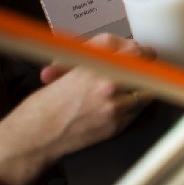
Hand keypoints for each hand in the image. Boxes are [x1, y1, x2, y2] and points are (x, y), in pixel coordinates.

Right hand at [0, 34, 154, 184]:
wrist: (36, 134)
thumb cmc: (46, 105)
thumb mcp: (66, 71)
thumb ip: (95, 60)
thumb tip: (120, 52)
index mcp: (92, 65)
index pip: (133, 50)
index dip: (141, 53)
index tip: (143, 54)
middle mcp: (106, 82)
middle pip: (144, 68)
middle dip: (145, 68)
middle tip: (144, 69)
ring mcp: (114, 104)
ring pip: (146, 90)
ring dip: (141, 88)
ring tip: (130, 89)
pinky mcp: (117, 124)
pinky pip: (138, 111)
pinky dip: (134, 107)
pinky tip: (120, 106)